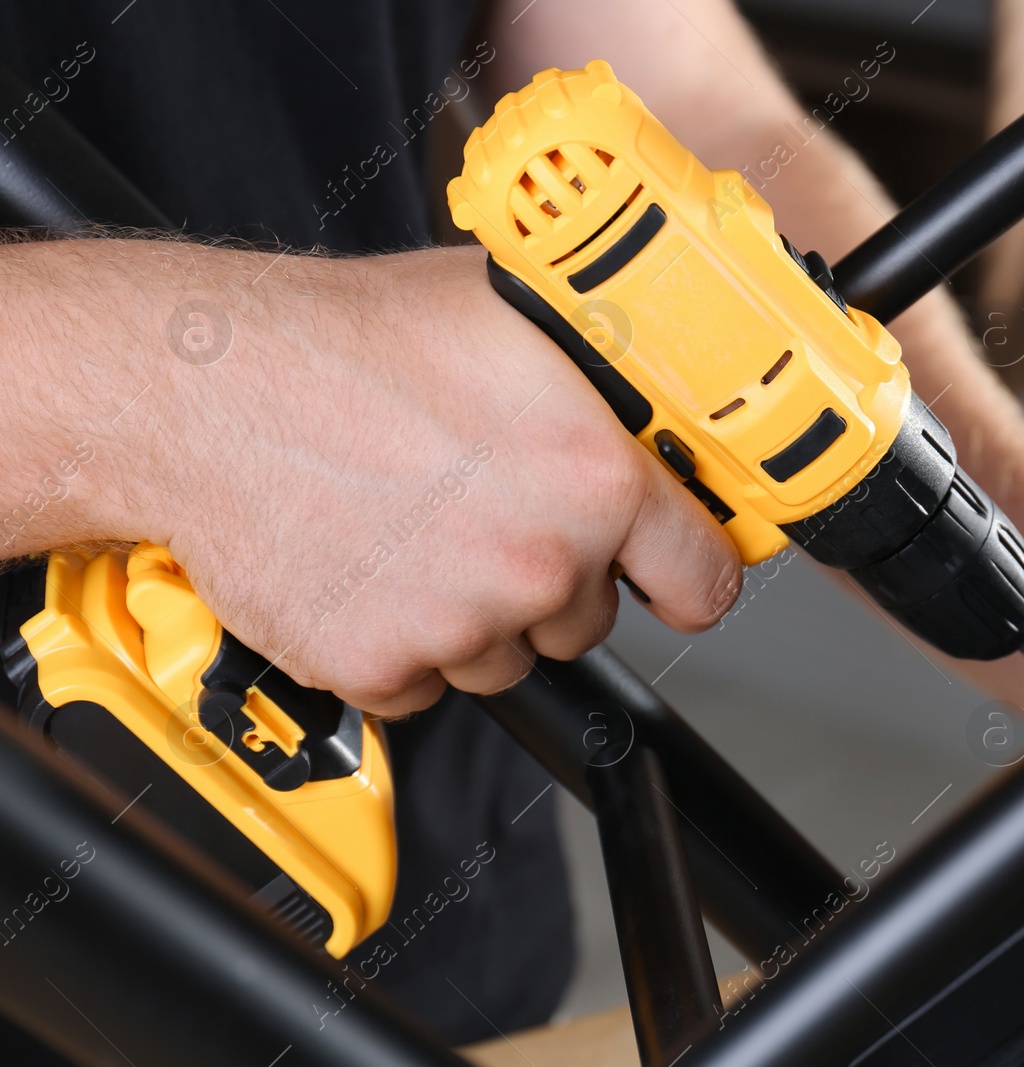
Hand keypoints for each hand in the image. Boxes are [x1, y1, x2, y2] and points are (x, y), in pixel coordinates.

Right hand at [6, 240, 741, 715]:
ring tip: (413, 526)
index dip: (688, 577)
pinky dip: (399, 642)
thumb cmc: (346, 343)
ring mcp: (458, 625)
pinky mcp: (377, 668)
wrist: (205, 392)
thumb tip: (652, 390)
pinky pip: (421, 685)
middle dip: (553, 577)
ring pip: (505, 656)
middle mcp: (539, 562)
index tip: (675, 577)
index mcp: (593, 479)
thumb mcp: (507, 314)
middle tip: (485, 509)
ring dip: (474, 613)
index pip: (703, 578)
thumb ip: (600, 373)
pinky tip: (369, 564)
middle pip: (590, 617)